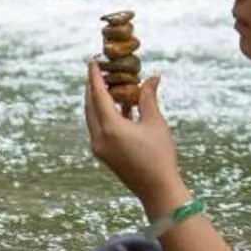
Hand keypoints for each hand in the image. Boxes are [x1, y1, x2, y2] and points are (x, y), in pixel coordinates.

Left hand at [83, 59, 186, 215]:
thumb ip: (148, 97)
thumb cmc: (160, 155)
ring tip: (107, 83)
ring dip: (97, 100)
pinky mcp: (104, 154)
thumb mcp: (155, 122)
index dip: (94, 76)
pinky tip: (118, 105)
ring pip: (92, 117)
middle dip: (92, 86)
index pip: (98, 95)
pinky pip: (98, 128)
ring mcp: (99, 148)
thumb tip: (153, 76)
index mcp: (110, 128)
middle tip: (97, 69)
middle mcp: (99, 138)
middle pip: (90, 105)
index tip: (92, 60)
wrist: (157, 190)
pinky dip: (104, 114)